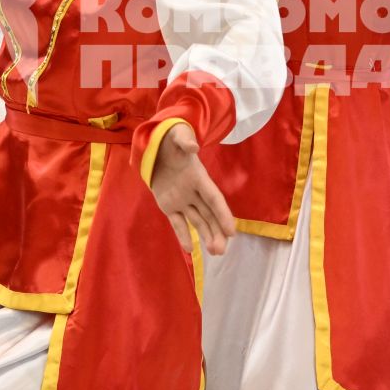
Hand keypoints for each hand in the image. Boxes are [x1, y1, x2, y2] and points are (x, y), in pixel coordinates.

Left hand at [146, 123, 234, 254]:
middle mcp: (194, 192)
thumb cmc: (171, 140)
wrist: (157, 145)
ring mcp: (182, 200)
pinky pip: (177, 222)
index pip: (214, 199)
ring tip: (215, 253)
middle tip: (221, 250)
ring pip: (197, 221)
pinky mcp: (169, 205)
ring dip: (206, 236)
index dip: (223, 215)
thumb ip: (184, 141)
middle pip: (209, 215)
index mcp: (199, 178)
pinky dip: (182, 234)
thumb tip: (193, 146)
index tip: (232, 232)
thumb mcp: (177, 136)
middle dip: (216, 232)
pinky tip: (189, 249)